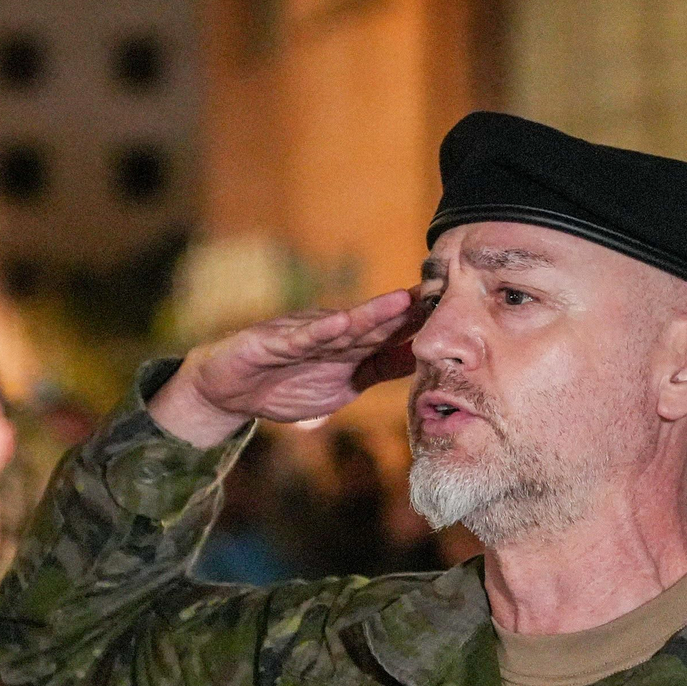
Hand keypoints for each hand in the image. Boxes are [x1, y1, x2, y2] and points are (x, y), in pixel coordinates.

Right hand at [149, 288, 421, 447]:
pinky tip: (340, 323)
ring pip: (343, 324)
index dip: (421, 325)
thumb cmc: (285, 384)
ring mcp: (301, 335)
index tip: (457, 315)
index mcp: (350, 347)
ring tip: (403, 301)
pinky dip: (319, 331)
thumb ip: (379, 371)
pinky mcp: (271, 341)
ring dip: (374, 313)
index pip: (391, 334)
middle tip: (444, 294)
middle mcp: (330, 334)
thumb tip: (421, 361)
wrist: (229, 390)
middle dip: (409, 311)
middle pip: (375, 323)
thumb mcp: (343, 386)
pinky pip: (299, 337)